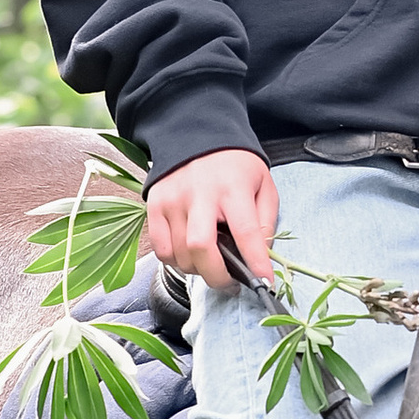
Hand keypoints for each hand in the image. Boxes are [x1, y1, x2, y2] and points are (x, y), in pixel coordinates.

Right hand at [145, 147, 280, 291]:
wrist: (196, 134)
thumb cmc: (235, 167)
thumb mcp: (263, 186)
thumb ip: (265, 222)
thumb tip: (260, 258)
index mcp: (233, 188)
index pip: (245, 232)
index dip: (255, 262)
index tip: (264, 282)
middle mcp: (199, 194)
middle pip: (201, 248)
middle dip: (218, 276)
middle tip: (230, 283)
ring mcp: (172, 200)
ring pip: (180, 254)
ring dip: (198, 270)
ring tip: (212, 263)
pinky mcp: (153, 206)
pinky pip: (161, 250)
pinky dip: (176, 262)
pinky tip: (190, 255)